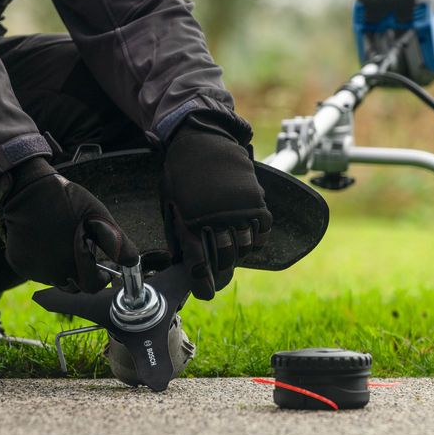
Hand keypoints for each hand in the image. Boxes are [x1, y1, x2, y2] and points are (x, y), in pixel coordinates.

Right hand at [0, 157, 138, 291]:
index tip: (103, 266)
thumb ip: (118, 243)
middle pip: (74, 286)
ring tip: (64, 242)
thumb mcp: (98, 217)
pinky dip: (45, 262)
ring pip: (56, 279)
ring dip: (64, 268)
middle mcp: (52, 273)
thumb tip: (133, 263)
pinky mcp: (19, 263)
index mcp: (74, 263)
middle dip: (83, 273)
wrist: (28, 188)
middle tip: (83, 250)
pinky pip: (38, 270)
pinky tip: (47, 242)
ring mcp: (34, 270)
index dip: (102, 278)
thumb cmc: (67, 200)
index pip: (93, 286)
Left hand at [162, 113, 272, 299]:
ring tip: (232, 255)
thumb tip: (180, 264)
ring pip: (245, 246)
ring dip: (239, 255)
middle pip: (225, 258)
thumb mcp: (170, 205)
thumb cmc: (180, 174)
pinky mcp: (255, 199)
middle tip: (220, 278)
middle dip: (222, 273)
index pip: (199, 263)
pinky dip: (258, 240)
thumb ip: (177, 235)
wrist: (201, 140)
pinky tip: (250, 240)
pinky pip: (263, 230)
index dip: (203, 284)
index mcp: (190, 220)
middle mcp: (216, 217)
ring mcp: (238, 208)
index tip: (206, 294)